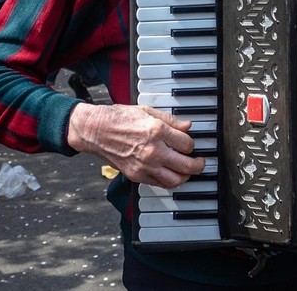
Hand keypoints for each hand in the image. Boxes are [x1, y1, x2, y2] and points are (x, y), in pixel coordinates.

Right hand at [66, 103, 204, 187]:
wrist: (97, 131)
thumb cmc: (120, 118)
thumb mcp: (148, 111)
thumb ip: (171, 120)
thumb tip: (188, 126)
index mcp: (157, 131)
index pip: (187, 144)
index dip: (192, 144)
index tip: (190, 143)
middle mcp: (153, 150)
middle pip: (186, 165)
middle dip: (198, 164)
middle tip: (200, 162)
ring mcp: (145, 165)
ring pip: (176, 180)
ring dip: (186, 176)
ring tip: (188, 171)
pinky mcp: (137, 175)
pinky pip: (160, 184)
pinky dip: (169, 182)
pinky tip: (172, 175)